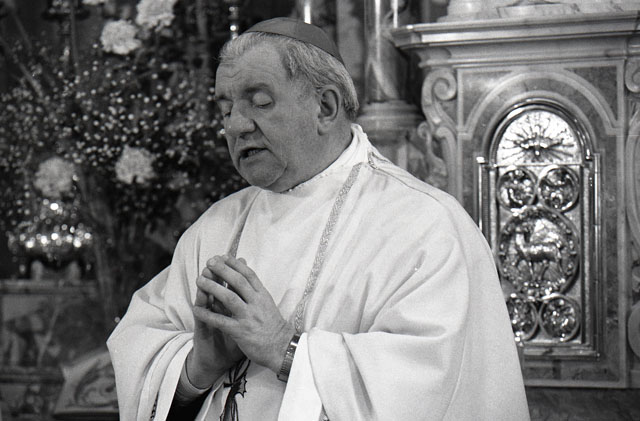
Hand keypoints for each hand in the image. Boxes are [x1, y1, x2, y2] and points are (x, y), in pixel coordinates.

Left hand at [193, 255, 295, 373]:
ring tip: (200, 280)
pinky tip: (196, 310)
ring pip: (229, 298)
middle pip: (238, 282)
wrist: (283, 348)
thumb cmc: (273, 326)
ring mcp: (248, 317)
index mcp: (263, 296)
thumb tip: (247, 274)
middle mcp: (256, 304)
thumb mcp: (268, 304)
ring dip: (213, 287)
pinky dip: (208, 315)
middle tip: (210, 262)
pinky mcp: (241, 331)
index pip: (249, 275)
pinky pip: (221, 321)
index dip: (236, 264)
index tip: (224, 256)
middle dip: (223, 270)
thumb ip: (256, 291)